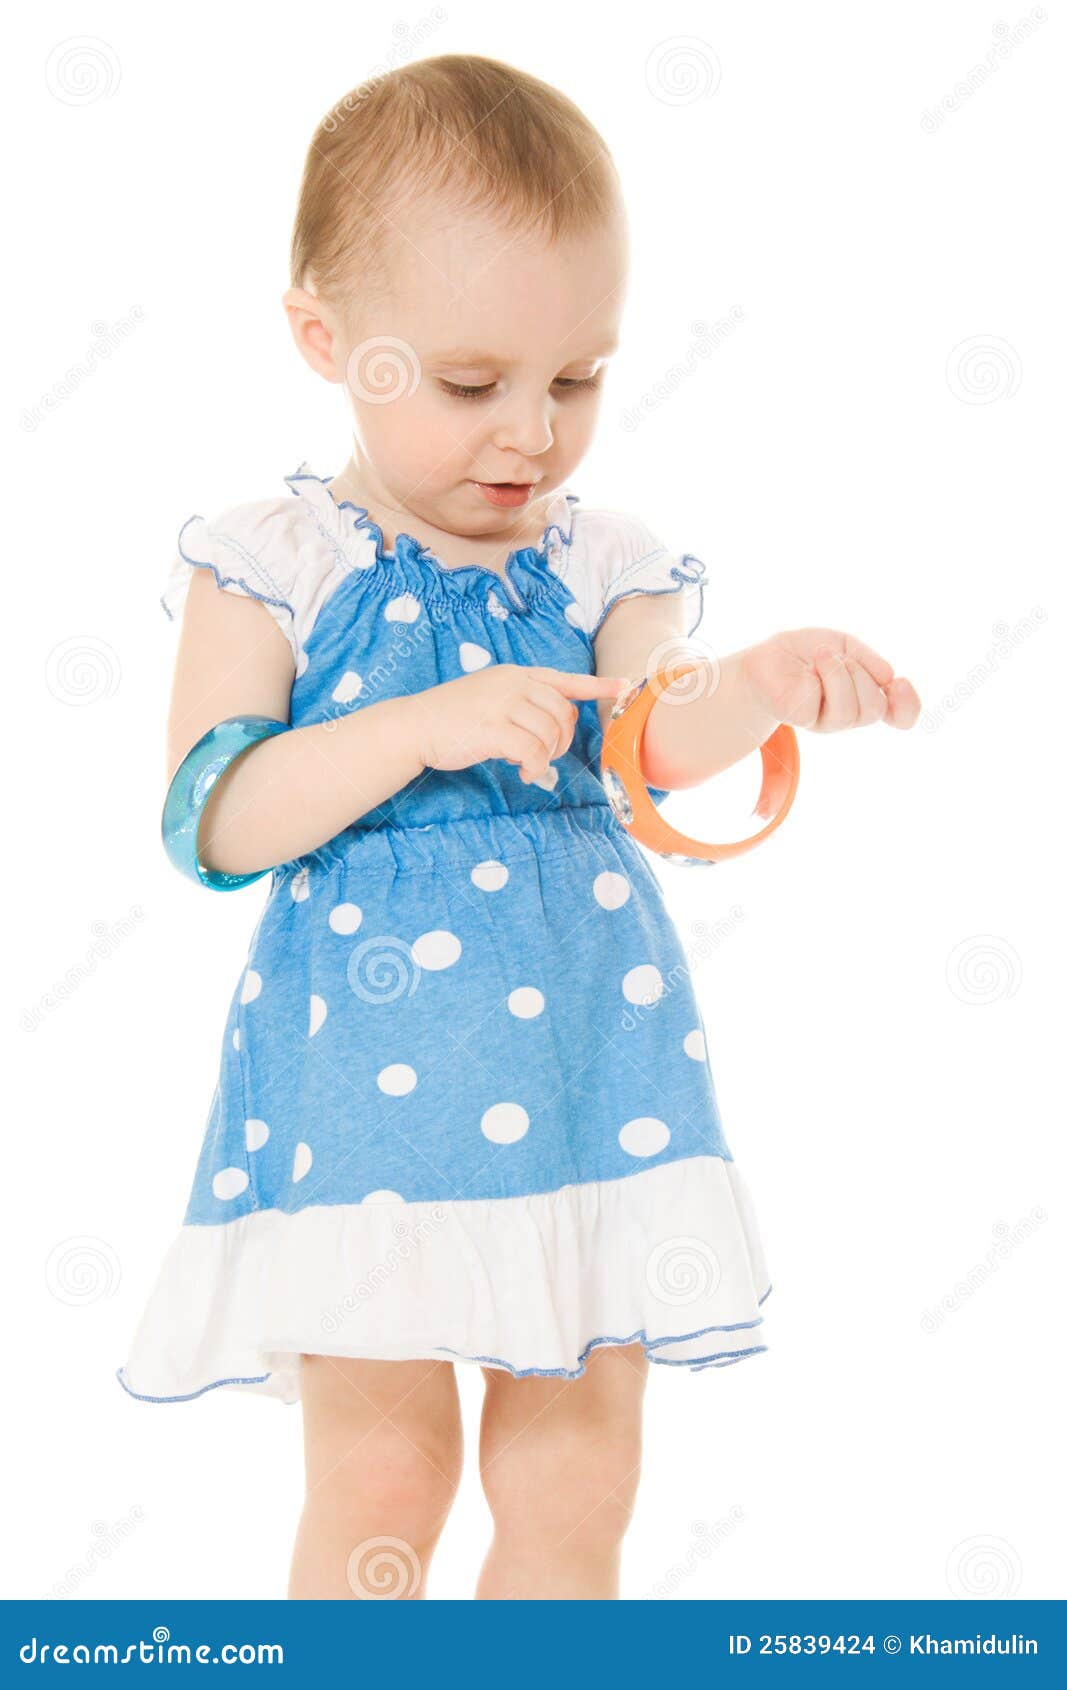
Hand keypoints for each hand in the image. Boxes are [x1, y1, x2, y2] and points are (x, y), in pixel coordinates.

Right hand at [414, 664, 626, 784]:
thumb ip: (521, 701)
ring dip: (547, 757)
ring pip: (551, 733)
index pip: (563, 679)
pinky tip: (523, 773)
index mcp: (516, 674)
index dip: (596, 685)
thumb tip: (554, 724)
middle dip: (563, 740)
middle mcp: (514, 684)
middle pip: (563, 713)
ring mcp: (504, 704)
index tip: (623, 686)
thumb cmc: (452, 716)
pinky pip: (534, 751)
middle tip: (545, 755)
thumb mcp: (490, 695)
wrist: (416, 724)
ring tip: (529, 766)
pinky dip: (535, 767)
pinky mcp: (494, 729)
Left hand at [742, 629, 920, 733]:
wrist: (767, 655)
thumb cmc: (807, 653)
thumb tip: (889, 676)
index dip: (908, 706)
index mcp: (865, 696)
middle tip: (838, 656)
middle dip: (860, 674)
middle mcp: (848, 714)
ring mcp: (823, 722)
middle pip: (873, 708)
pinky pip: (818, 702)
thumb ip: (868, 660)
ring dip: (838, 673)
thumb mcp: (844, 644)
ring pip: (849, 711)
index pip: (901, 716)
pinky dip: (816, 676)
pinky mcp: (798, 718)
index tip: (899, 682)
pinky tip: (806, 670)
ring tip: (821, 656)